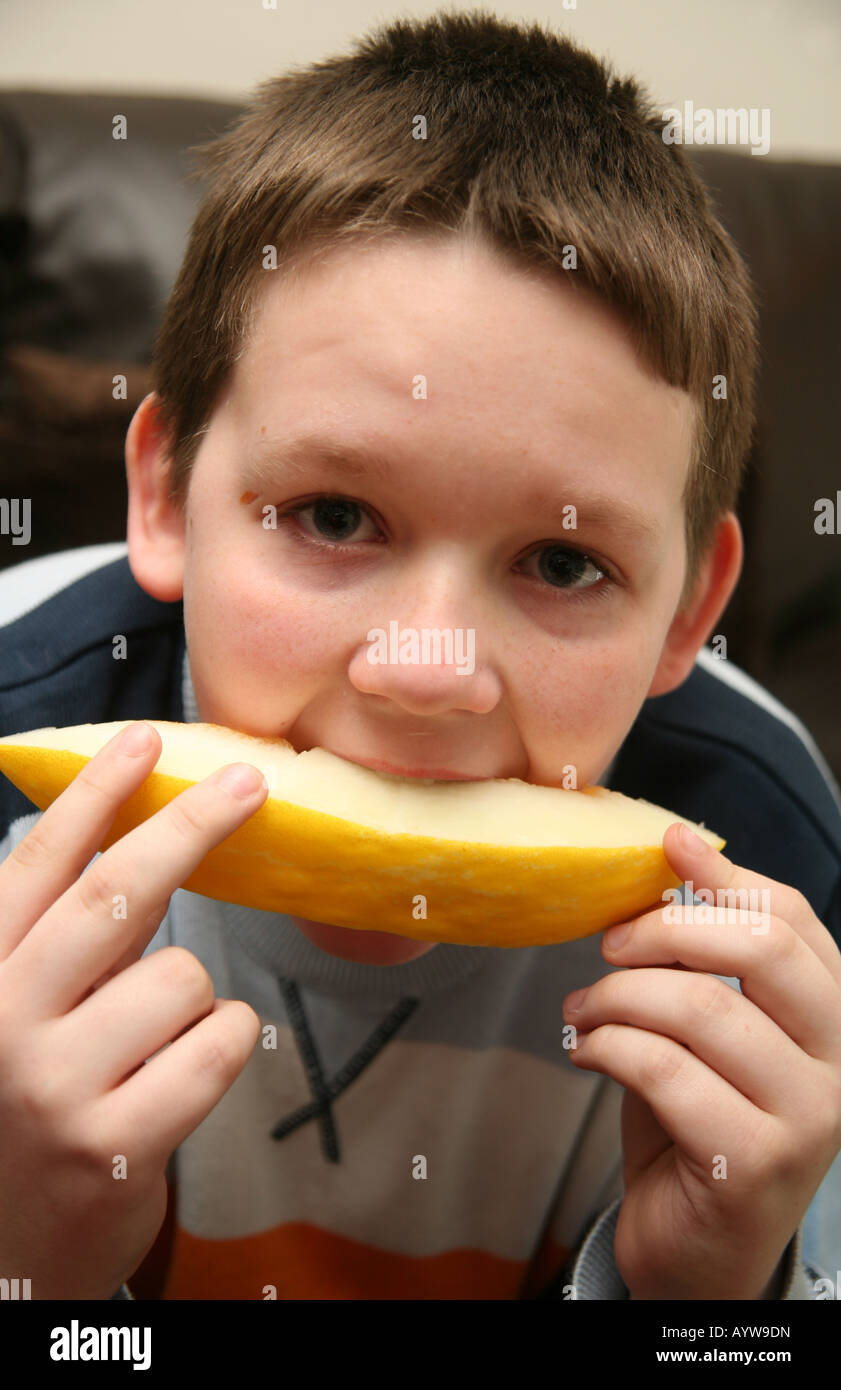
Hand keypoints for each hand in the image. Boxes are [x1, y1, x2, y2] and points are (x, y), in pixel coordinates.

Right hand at [0, 721, 267, 1298]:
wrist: (4, 1254)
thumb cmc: (35, 1110)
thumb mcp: (28, 1016)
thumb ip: (74, 943)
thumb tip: (156, 841)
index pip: (40, 867)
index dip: (95, 796)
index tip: (145, 739)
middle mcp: (5, 1023)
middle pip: (114, 897)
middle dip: (190, 826)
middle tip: (248, 784)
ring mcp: (53, 1087)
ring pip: (181, 978)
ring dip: (194, 997)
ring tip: (156, 1044)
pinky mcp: (112, 1144)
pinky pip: (218, 1046)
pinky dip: (225, 1044)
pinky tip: (184, 1075)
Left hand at [562, 821, 840, 1299]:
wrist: (697, 1250)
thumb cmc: (698, 1125)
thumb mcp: (705, 1030)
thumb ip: (702, 960)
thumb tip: (672, 859)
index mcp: (831, 1017)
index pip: (792, 918)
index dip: (727, 874)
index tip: (668, 845)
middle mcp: (837, 1065)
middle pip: (762, 949)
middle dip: (664, 931)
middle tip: (608, 945)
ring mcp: (806, 1118)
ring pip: (702, 1008)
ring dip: (618, 997)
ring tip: (583, 1010)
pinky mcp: (755, 1164)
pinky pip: (665, 1071)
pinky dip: (607, 1048)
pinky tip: (586, 1051)